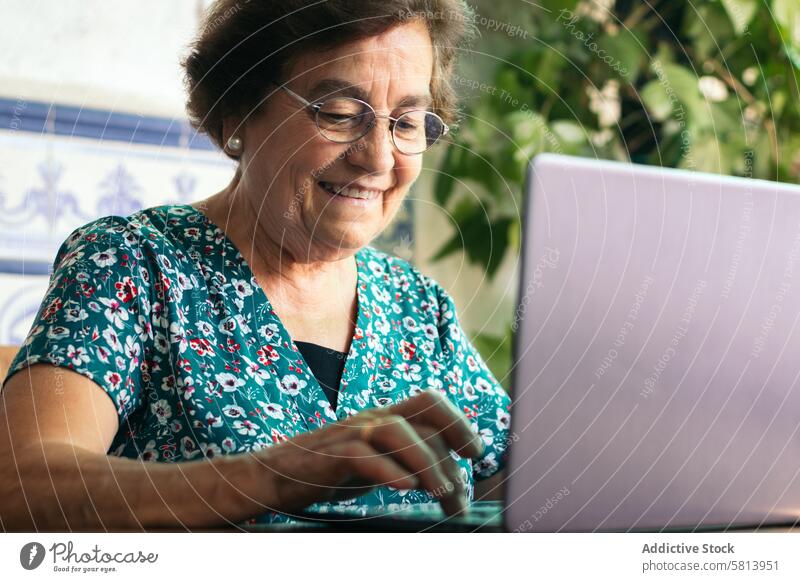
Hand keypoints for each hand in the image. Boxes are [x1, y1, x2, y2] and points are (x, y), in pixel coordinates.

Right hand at [255, 390, 483, 516]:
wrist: (272, 476)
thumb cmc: (329, 470)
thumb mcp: (376, 460)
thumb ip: (407, 459)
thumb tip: (450, 480)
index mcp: (385, 417)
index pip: (431, 402)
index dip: (459, 421)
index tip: (475, 453)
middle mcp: (372, 419)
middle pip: (424, 420)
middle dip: (450, 460)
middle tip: (461, 499)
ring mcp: (350, 434)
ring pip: (398, 433)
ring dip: (428, 464)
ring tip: (442, 496)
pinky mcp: (329, 456)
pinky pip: (363, 456)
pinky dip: (389, 470)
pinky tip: (408, 487)